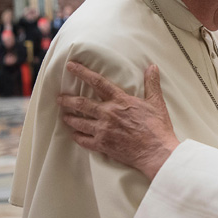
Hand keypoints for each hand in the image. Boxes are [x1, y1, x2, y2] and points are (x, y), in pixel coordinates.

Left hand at [57, 62, 178, 179]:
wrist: (156, 152)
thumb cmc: (157, 127)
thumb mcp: (156, 102)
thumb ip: (152, 83)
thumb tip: (152, 66)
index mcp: (120, 101)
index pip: (97, 82)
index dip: (82, 72)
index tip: (70, 66)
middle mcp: (108, 113)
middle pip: (81, 103)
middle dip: (67, 99)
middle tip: (60, 98)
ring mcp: (103, 130)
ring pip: (79, 122)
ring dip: (70, 118)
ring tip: (64, 116)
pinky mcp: (102, 145)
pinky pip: (84, 140)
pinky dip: (77, 137)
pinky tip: (74, 135)